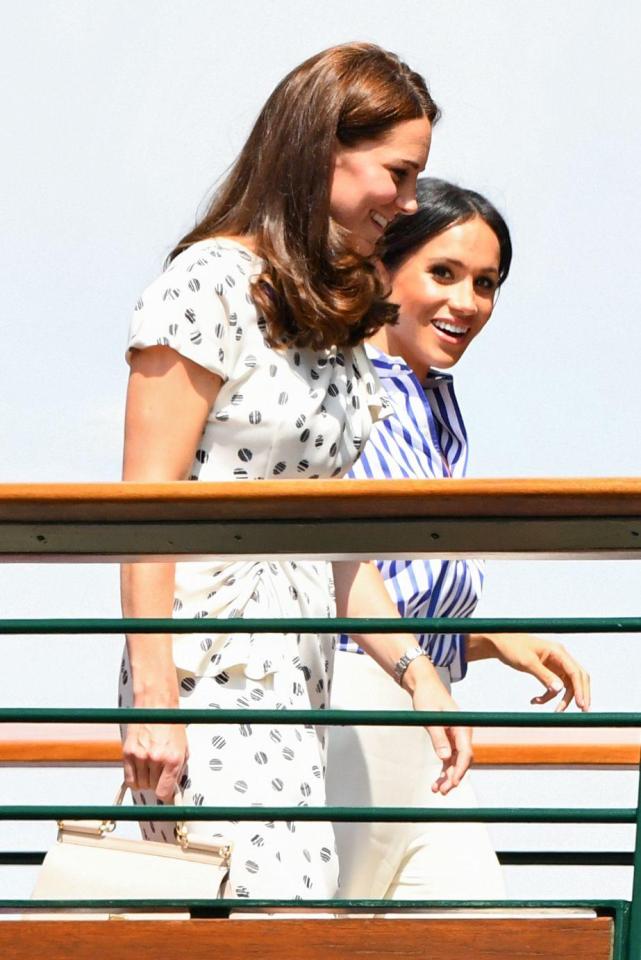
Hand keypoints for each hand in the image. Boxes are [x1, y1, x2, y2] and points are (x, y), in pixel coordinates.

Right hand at [122, 722, 188, 802]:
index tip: (166, 795)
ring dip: (145, 780)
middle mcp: (156, 758)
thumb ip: (178, 769)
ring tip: (151, 768)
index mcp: (173, 759)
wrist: (157, 705)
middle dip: (157, 783)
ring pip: (140, 784)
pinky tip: (140, 770)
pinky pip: (129, 778)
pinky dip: (134, 778)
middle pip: (152, 788)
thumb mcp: (183, 748)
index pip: (164, 792)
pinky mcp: (128, 752)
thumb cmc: (171, 724)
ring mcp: (141, 756)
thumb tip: (174, 787)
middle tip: (160, 773)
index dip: (166, 795)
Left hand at [407, 669, 472, 795]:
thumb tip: (444, 757)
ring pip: (455, 763)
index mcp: (463, 727)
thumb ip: (438, 737)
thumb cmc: (427, 697)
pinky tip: (436, 782)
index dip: (460, 769)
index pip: (465, 753)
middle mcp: (462, 734)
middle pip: (462, 761)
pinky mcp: (448, 740)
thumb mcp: (430, 717)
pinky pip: (448, 759)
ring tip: (436, 790)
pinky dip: (443, 770)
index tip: (453, 782)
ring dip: (448, 777)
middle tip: (442, 791)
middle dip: (454, 777)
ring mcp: (456, 738)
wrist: (424, 686)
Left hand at [477, 633, 590, 711]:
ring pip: (567, 685)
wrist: (500, 643)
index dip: (580, 689)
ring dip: (562, 699)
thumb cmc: (512, 647)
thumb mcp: (527, 662)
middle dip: (580, 695)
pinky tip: (535, 701)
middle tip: (583, 712)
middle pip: (578, 678)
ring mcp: (555, 664)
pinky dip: (548, 695)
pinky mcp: (549, 671)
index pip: (575, 672)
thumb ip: (543, 675)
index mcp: (558, 651)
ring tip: (555, 712)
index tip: (581, 705)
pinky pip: (554, 686)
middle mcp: (560, 657)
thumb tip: (560, 689)